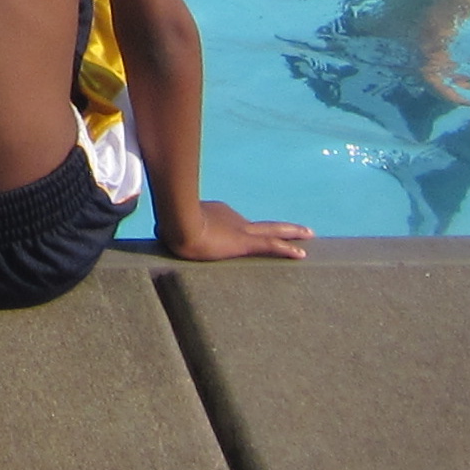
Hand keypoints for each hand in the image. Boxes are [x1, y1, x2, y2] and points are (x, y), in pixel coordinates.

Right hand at [157, 200, 311, 262]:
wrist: (179, 223)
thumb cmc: (170, 226)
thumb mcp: (169, 227)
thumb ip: (170, 229)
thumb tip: (160, 230)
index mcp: (217, 214)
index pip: (234, 222)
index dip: (241, 228)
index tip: (248, 235)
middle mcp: (234, 219)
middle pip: (263, 224)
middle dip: (282, 226)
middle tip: (302, 228)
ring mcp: (241, 230)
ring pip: (274, 231)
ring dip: (293, 234)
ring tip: (310, 234)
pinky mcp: (245, 243)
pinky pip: (271, 246)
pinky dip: (287, 249)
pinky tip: (302, 254)